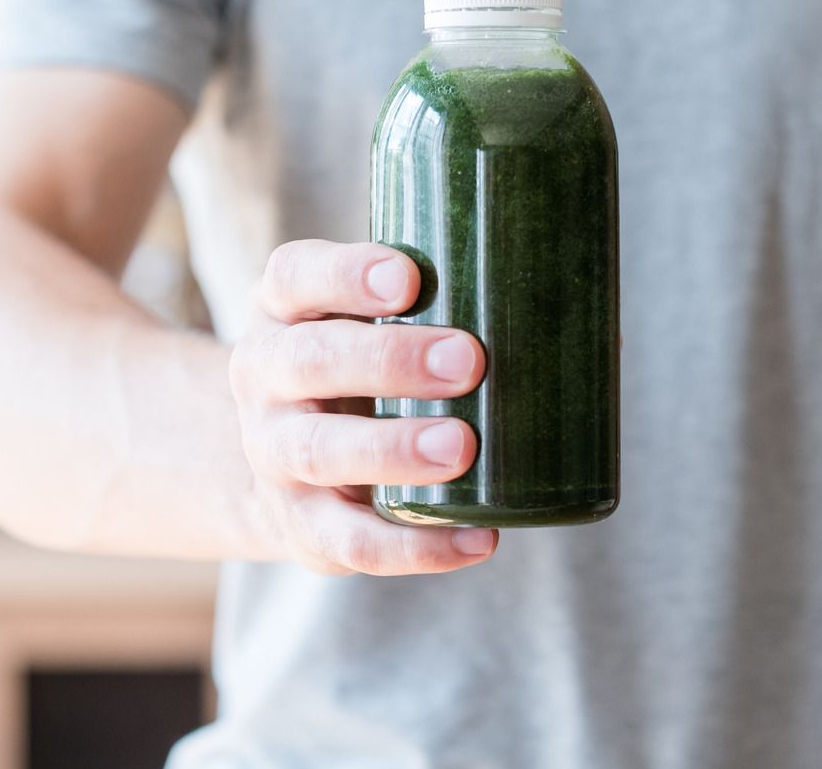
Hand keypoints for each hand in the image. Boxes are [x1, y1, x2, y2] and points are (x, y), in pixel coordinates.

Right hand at [229, 239, 494, 575]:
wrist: (281, 466)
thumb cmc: (356, 367)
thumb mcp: (362, 320)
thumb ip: (434, 303)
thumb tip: (557, 298)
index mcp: (283, 311)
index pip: (295, 276)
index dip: (347, 274)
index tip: (409, 279)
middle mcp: (264, 377)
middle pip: (310, 361)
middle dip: (389, 359)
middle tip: (467, 361)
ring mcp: (274, 455)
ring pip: (320, 451)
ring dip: (393, 450)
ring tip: (461, 447)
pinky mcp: (303, 526)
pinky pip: (352, 543)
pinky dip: (416, 547)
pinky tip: (479, 537)